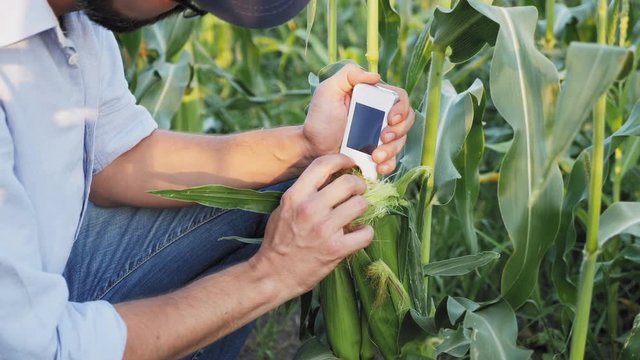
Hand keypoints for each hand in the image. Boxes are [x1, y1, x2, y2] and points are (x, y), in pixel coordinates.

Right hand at [249, 154, 373, 295]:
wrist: (273, 275)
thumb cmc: (279, 241)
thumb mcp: (284, 209)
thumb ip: (304, 192)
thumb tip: (331, 177)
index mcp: (295, 197)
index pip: (323, 165)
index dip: (342, 159)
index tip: (350, 163)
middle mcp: (310, 209)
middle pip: (349, 183)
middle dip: (359, 185)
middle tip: (358, 191)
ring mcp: (324, 229)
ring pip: (360, 205)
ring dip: (362, 208)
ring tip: (356, 214)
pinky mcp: (336, 249)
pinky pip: (366, 232)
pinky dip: (365, 232)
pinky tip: (358, 234)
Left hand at [303, 63, 415, 175]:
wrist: (312, 147)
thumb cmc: (319, 117)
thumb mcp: (328, 89)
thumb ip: (348, 75)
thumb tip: (376, 76)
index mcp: (375, 98)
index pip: (400, 99)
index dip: (402, 109)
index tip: (391, 118)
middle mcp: (382, 117)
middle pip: (406, 121)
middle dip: (399, 131)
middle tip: (383, 138)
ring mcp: (381, 137)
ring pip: (401, 142)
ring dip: (392, 150)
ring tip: (375, 156)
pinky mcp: (377, 155)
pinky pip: (392, 160)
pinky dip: (389, 164)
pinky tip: (379, 166)